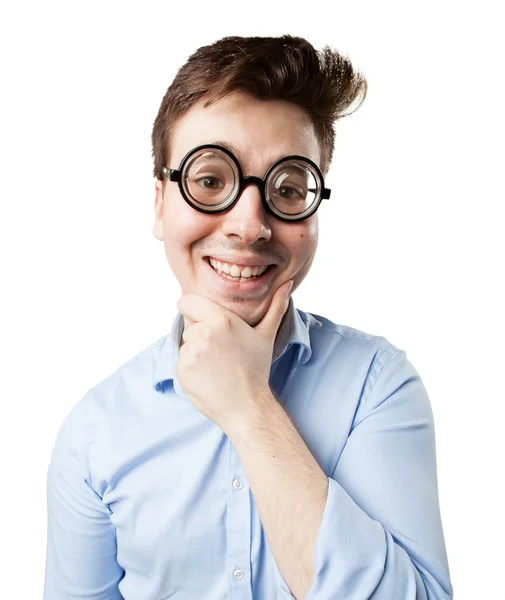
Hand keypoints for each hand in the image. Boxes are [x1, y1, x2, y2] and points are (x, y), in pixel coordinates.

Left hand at [175, 279, 293, 430]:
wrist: (247, 406)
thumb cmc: (256, 369)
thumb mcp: (266, 335)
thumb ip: (275, 306)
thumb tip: (287, 283)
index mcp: (221, 319)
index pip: (187, 301)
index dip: (194, 310)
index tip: (203, 320)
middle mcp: (203, 333)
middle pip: (188, 325)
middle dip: (199, 335)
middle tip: (220, 351)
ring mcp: (190, 353)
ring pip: (185, 344)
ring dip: (195, 353)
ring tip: (216, 366)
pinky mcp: (182, 370)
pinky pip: (180, 362)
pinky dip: (190, 370)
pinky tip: (208, 377)